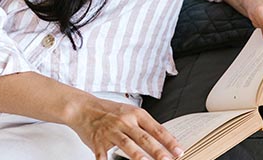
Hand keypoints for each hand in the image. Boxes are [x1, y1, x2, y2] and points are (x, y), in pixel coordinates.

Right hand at [66, 96, 181, 159]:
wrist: (84, 108)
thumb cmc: (110, 111)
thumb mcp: (131, 112)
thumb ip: (147, 125)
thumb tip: (166, 138)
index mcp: (136, 115)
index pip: (157, 129)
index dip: (169, 140)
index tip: (178, 150)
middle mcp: (125, 122)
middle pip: (144, 138)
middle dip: (158, 150)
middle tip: (168, 159)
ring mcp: (111, 132)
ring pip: (127, 144)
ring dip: (138, 155)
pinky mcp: (98, 141)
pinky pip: (103, 154)